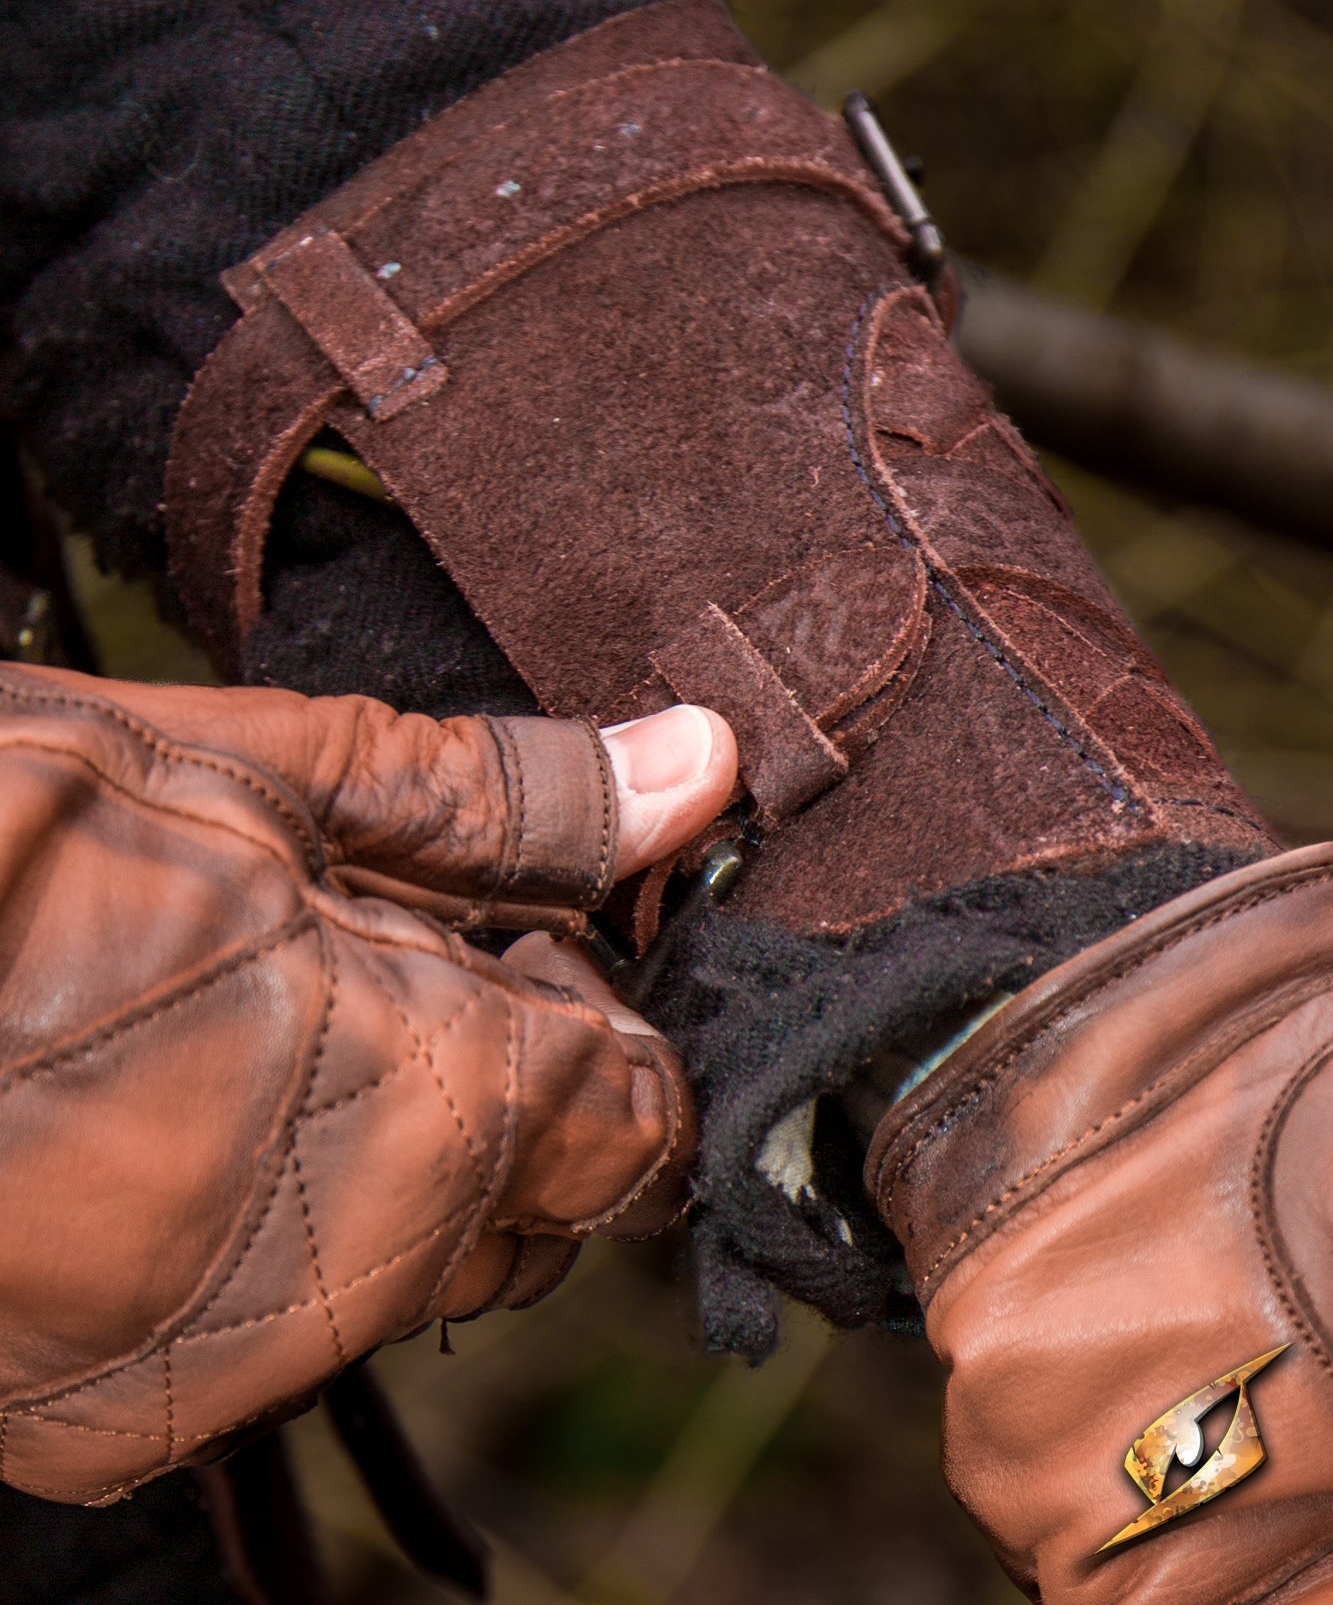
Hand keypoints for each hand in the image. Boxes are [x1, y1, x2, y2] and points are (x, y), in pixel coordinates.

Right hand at [0, 664, 733, 1503]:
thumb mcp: (242, 774)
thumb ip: (498, 800)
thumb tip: (697, 766)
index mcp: (422, 1104)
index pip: (640, 1108)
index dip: (591, 999)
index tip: (511, 928)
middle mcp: (348, 1279)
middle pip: (541, 1193)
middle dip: (497, 1070)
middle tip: (362, 948)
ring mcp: (223, 1370)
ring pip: (418, 1263)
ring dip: (385, 1147)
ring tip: (237, 1015)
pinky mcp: (119, 1418)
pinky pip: (281, 1321)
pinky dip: (273, 1224)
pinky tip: (163, 1109)